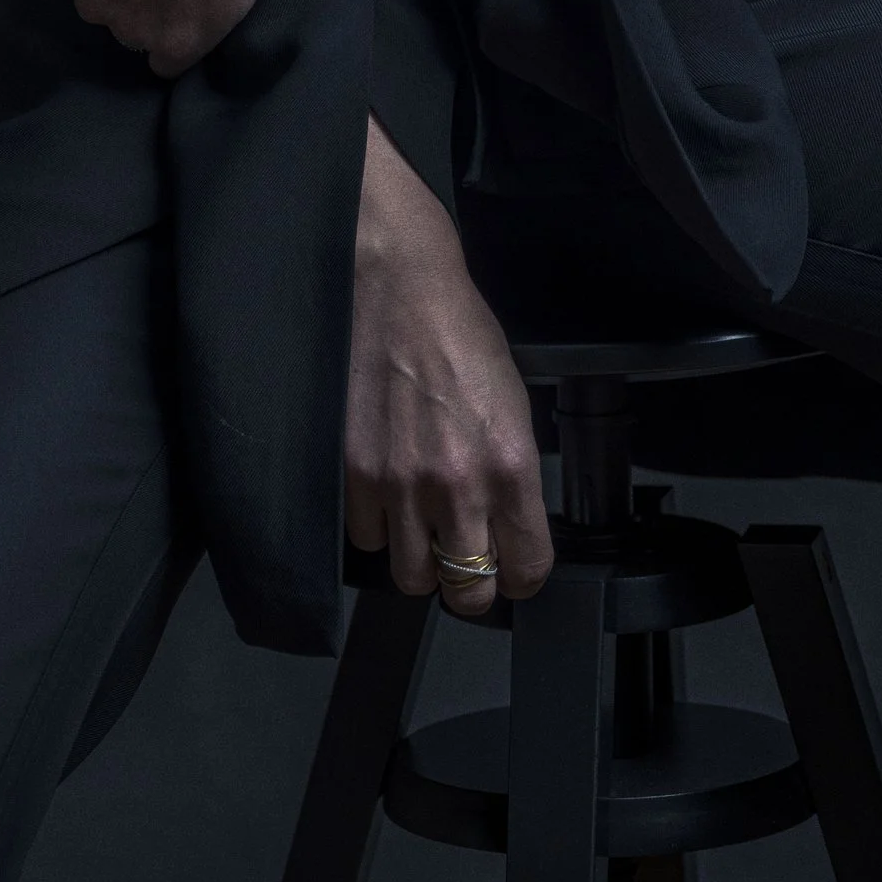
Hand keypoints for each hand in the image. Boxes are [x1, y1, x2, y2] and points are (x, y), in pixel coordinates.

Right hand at [347, 120, 553, 621]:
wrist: (399, 288)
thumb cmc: (462, 333)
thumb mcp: (512, 401)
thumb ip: (512, 471)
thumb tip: (509, 525)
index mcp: (511, 464)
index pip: (527, 569)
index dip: (522, 574)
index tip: (513, 564)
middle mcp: (458, 486)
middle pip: (467, 593)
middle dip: (470, 583)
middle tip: (464, 555)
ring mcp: (401, 485)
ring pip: (413, 579)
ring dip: (420, 559)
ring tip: (422, 524)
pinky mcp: (354, 475)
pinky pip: (367, 538)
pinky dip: (377, 526)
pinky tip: (386, 493)